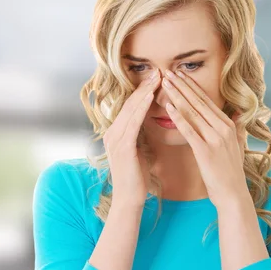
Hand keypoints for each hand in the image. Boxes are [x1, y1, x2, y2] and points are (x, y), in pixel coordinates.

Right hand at [103, 70, 161, 206]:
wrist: (129, 199)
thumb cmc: (137, 178)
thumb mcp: (139, 151)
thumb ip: (139, 135)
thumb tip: (147, 122)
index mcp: (116, 133)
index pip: (130, 107)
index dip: (143, 91)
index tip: (156, 78)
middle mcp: (112, 132)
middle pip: (129, 103)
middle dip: (144, 86)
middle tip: (158, 70)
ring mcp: (115, 138)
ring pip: (131, 109)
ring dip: (145, 92)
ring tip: (157, 77)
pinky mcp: (122, 146)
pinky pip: (133, 122)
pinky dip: (142, 108)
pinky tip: (151, 97)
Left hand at [161, 69, 247, 207]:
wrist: (233, 195)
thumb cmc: (231, 173)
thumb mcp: (238, 146)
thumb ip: (238, 127)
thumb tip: (238, 112)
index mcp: (229, 125)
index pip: (207, 101)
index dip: (192, 86)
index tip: (180, 74)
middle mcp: (223, 128)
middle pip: (198, 102)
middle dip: (182, 86)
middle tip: (168, 72)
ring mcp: (215, 139)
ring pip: (193, 112)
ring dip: (178, 96)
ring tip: (165, 83)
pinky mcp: (205, 151)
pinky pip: (190, 131)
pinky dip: (179, 117)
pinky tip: (168, 107)